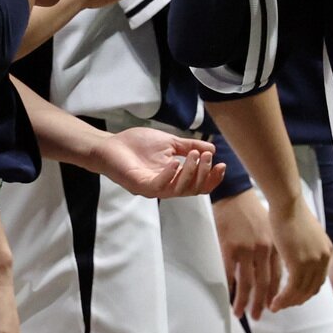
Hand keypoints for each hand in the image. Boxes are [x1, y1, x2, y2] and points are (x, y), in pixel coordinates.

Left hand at [93, 127, 225, 198]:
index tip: (221, 164)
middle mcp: (166, 187)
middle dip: (204, 174)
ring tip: (195, 155)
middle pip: (193, 189)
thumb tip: (211, 150)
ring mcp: (153, 188)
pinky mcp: (141, 186)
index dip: (212, 178)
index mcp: (174, 178)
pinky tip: (175, 162)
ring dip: (190, 172)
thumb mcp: (169, 143)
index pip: (198, 185)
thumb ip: (189, 146)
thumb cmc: (137, 145)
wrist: (111, 145)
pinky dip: (170, 175)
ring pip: (179, 189)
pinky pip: (159, 185)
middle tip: (207, 157)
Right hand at [213, 190, 280, 319]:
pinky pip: (229, 275)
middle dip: (261, 303)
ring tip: (240, 314)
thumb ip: (275, 249)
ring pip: (246, 283)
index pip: (278, 277)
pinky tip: (228, 298)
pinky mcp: (229, 248)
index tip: (273, 307)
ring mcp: (246, 250)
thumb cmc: (253, 210)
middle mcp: (263, 250)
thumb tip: (277, 271)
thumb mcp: (271, 230)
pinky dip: (229, 289)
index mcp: (275, 246)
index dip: (276, 295)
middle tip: (258, 317)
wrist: (235, 195)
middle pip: (264, 284)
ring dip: (244, 301)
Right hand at [267, 196, 331, 312]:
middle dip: (296, 300)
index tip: (292, 296)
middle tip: (282, 305)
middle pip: (311, 288)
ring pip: (301, 292)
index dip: (304, 291)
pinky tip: (274, 302)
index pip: (318, 280)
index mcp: (325, 251)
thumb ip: (304, 249)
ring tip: (275, 306)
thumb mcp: (302, 234)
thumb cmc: (289, 212)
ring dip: (288, 302)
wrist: (287, 203)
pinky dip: (283, 299)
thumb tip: (296, 258)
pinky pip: (292, 289)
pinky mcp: (300, 264)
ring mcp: (313, 262)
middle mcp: (323, 258)